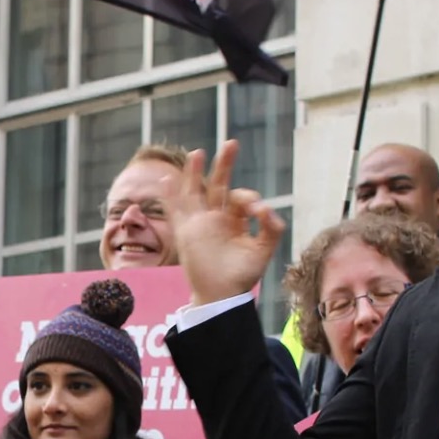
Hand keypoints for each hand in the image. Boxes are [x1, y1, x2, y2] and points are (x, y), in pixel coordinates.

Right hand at [174, 139, 286, 306]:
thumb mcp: (263, 250)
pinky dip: (170, 196)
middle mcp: (216, 217)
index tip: (258, 210)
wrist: (221, 295)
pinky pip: (175, 210)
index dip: (250, 199)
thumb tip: (266, 208)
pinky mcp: (185, 232)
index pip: (241, 198)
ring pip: (195, 191)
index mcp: (235, 220)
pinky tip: (166, 180)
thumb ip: (272, 229)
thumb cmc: (242, 275)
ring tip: (197, 153)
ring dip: (195, 173)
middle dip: (225, 165)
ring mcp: (199, 223)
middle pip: (218, 184)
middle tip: (232, 143)